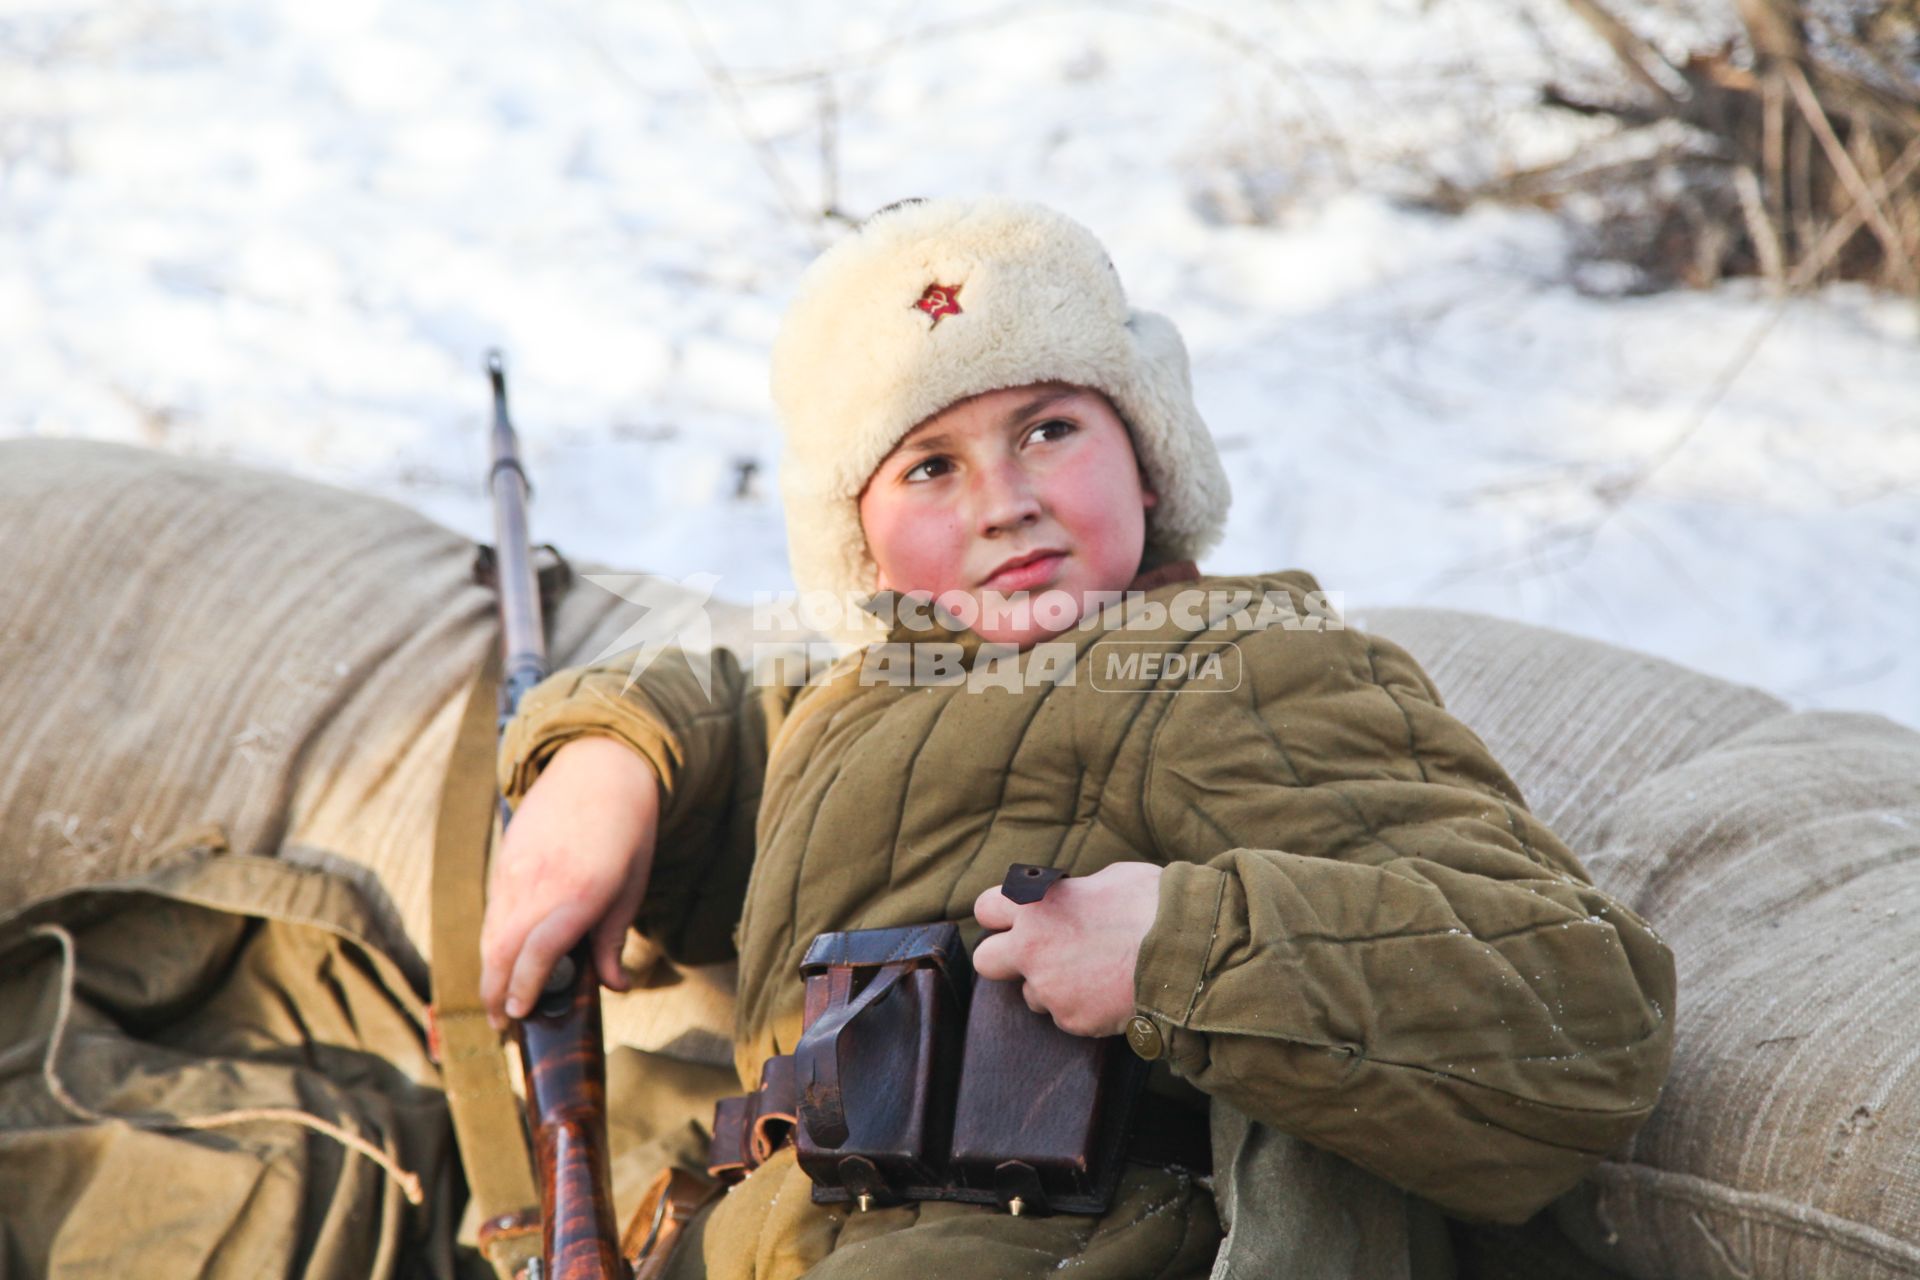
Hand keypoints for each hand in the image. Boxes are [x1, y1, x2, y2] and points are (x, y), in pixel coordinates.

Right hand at [479, 735, 659, 1029]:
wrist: (602, 767)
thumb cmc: (628, 832)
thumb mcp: (631, 887)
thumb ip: (614, 940)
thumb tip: (615, 987)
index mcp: (579, 893)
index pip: (537, 953)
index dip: (523, 988)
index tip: (517, 1016)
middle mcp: (539, 883)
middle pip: (500, 949)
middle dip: (494, 992)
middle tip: (501, 1024)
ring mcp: (516, 870)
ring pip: (490, 932)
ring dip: (489, 970)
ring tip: (498, 1001)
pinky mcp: (506, 860)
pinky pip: (492, 909)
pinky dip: (493, 940)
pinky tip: (501, 959)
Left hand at [971, 861, 1162, 1037]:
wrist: (1185, 951)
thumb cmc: (1153, 904)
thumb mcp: (1109, 878)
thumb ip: (1075, 894)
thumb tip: (1073, 898)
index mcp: (1036, 904)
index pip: (986, 908)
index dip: (1002, 915)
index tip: (1019, 920)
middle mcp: (1031, 947)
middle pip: (986, 961)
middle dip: (1006, 960)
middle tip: (1037, 956)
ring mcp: (1049, 988)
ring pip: (1031, 995)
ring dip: (1052, 987)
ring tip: (1094, 975)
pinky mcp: (1071, 1019)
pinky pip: (1067, 1015)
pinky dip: (1084, 1008)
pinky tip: (1111, 993)